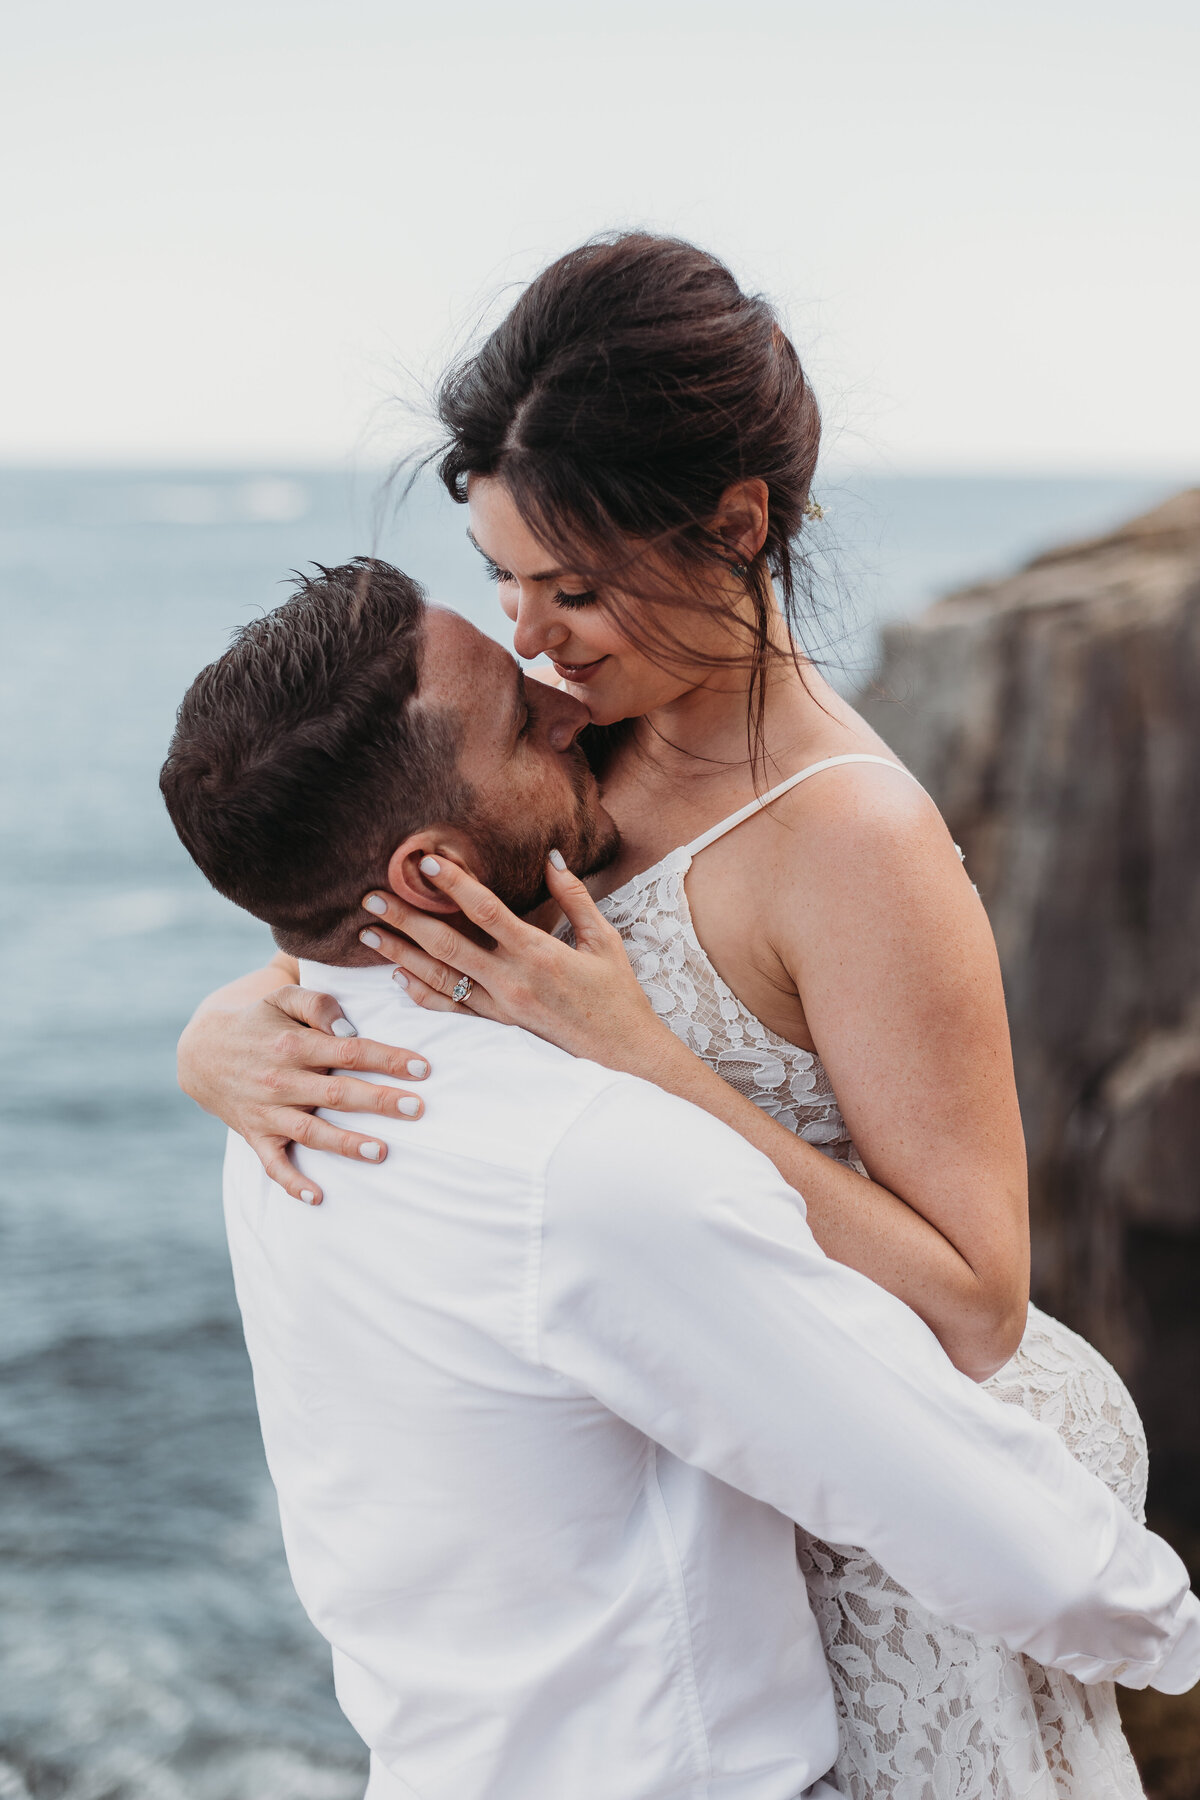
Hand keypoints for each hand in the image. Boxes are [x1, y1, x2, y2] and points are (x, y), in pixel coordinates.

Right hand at [177, 984, 432, 1204]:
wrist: (201, 1053)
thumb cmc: (257, 1022)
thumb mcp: (281, 998)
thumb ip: (318, 1005)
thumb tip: (350, 1029)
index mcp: (294, 1045)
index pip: (349, 1051)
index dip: (387, 1059)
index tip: (423, 1068)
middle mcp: (281, 1080)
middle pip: (338, 1093)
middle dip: (379, 1101)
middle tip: (417, 1108)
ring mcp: (268, 1111)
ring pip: (311, 1131)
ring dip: (345, 1143)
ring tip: (381, 1151)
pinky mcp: (255, 1135)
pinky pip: (273, 1163)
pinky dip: (292, 1182)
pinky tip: (317, 1196)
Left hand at [358, 854, 676, 1075]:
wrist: (623, 1055)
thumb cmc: (617, 994)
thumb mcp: (604, 940)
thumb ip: (574, 897)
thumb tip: (552, 857)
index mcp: (539, 954)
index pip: (486, 912)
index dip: (454, 885)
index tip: (425, 862)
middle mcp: (512, 981)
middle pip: (446, 945)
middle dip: (406, 919)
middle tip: (370, 897)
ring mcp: (501, 1008)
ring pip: (440, 979)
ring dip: (400, 954)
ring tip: (368, 934)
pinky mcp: (499, 1026)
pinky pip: (452, 1010)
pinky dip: (422, 995)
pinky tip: (398, 979)